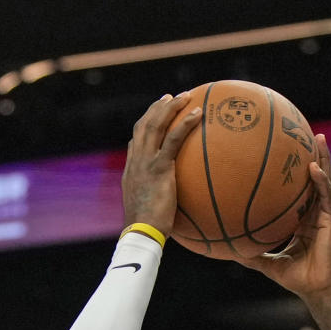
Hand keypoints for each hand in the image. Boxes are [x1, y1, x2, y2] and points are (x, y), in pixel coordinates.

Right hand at [121, 94, 201, 236]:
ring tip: (185, 96)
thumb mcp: (149, 213)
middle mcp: (136, 161)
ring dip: (170, 107)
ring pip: (156, 125)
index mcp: (132, 171)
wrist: (141, 232)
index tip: (155, 117)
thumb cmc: (148, 230)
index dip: (144, 126)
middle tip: (170, 97)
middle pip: (144, 125)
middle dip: (157, 108)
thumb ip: (157, 203)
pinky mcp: (159, 167)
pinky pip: (174, 139)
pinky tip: (198, 114)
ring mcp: (146, 162)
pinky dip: (185, 123)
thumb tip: (170, 209)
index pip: (135, 142)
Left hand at [246, 135, 330, 304]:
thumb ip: (252, 255)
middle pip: (317, 179)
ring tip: (317, 138)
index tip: (288, 154)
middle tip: (305, 133)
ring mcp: (327, 217)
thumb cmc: (298, 280)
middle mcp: (318, 215)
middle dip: (313, 156)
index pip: (302, 191)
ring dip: (323, 159)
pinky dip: (320, 181)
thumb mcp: (269, 264)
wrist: (318, 292)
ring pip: (326, 181)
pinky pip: (326, 197)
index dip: (298, 173)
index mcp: (306, 221)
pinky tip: (313, 167)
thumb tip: (228, 252)